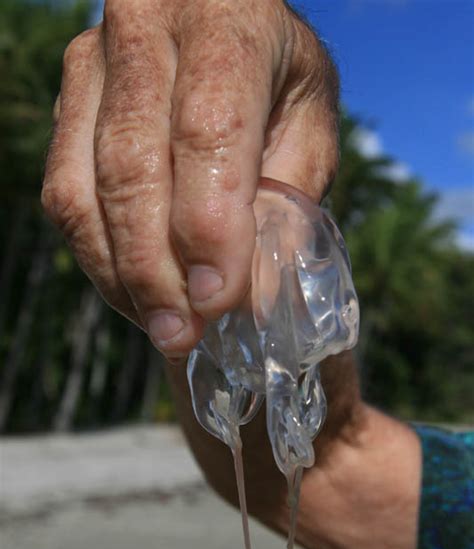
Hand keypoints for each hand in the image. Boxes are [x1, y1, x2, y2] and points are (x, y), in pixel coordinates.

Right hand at [42, 0, 338, 359]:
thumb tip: (251, 299)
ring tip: (160, 324)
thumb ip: (289, 201)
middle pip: (132, 168)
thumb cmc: (277, 75)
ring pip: (82, 189)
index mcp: (229, 22)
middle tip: (181, 334)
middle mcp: (147, 29)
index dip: (209, 228)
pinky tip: (133, 289)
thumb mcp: (309, 123)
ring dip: (119, 274)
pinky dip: (96, 255)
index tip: (217, 300)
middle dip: (155, 269)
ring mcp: (94, 64)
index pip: (208, 133)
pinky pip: (63, 193)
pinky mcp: (68, 102)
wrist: (219, 15)